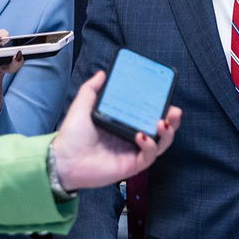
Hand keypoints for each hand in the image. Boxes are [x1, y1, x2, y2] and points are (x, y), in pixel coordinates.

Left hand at [51, 70, 181, 190]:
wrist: (64, 160)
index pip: (147, 113)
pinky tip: (141, 136)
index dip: (159, 106)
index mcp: (123, 123)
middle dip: (172, 120)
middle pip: (160, 129)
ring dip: (166, 133)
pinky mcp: (132, 165)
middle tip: (174, 111)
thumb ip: (91, 90)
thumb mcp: (82, 107)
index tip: (165, 95)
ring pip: (160, 143)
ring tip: (162, 122)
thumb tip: (102, 73)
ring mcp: (133, 152)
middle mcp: (131, 137)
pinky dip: (149, 145)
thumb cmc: (72, 136)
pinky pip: (149, 156)